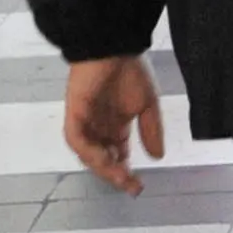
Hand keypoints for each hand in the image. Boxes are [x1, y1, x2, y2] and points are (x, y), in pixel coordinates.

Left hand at [64, 55, 164, 192]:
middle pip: (104, 160)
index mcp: (116, 125)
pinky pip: (78, 141)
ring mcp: (85, 124)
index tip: (138, 186)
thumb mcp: (148, 103)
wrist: (113, 47)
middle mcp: (99, 128)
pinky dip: (90, 151)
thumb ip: (151, 130)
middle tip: (130, 185)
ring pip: (90, 155)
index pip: (118, 156)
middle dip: (116, 175)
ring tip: (120, 175)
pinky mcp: (74, 116)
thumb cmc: (130, 70)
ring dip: (104, 167)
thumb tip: (158, 156)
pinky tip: (105, 157)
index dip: (126, 172)